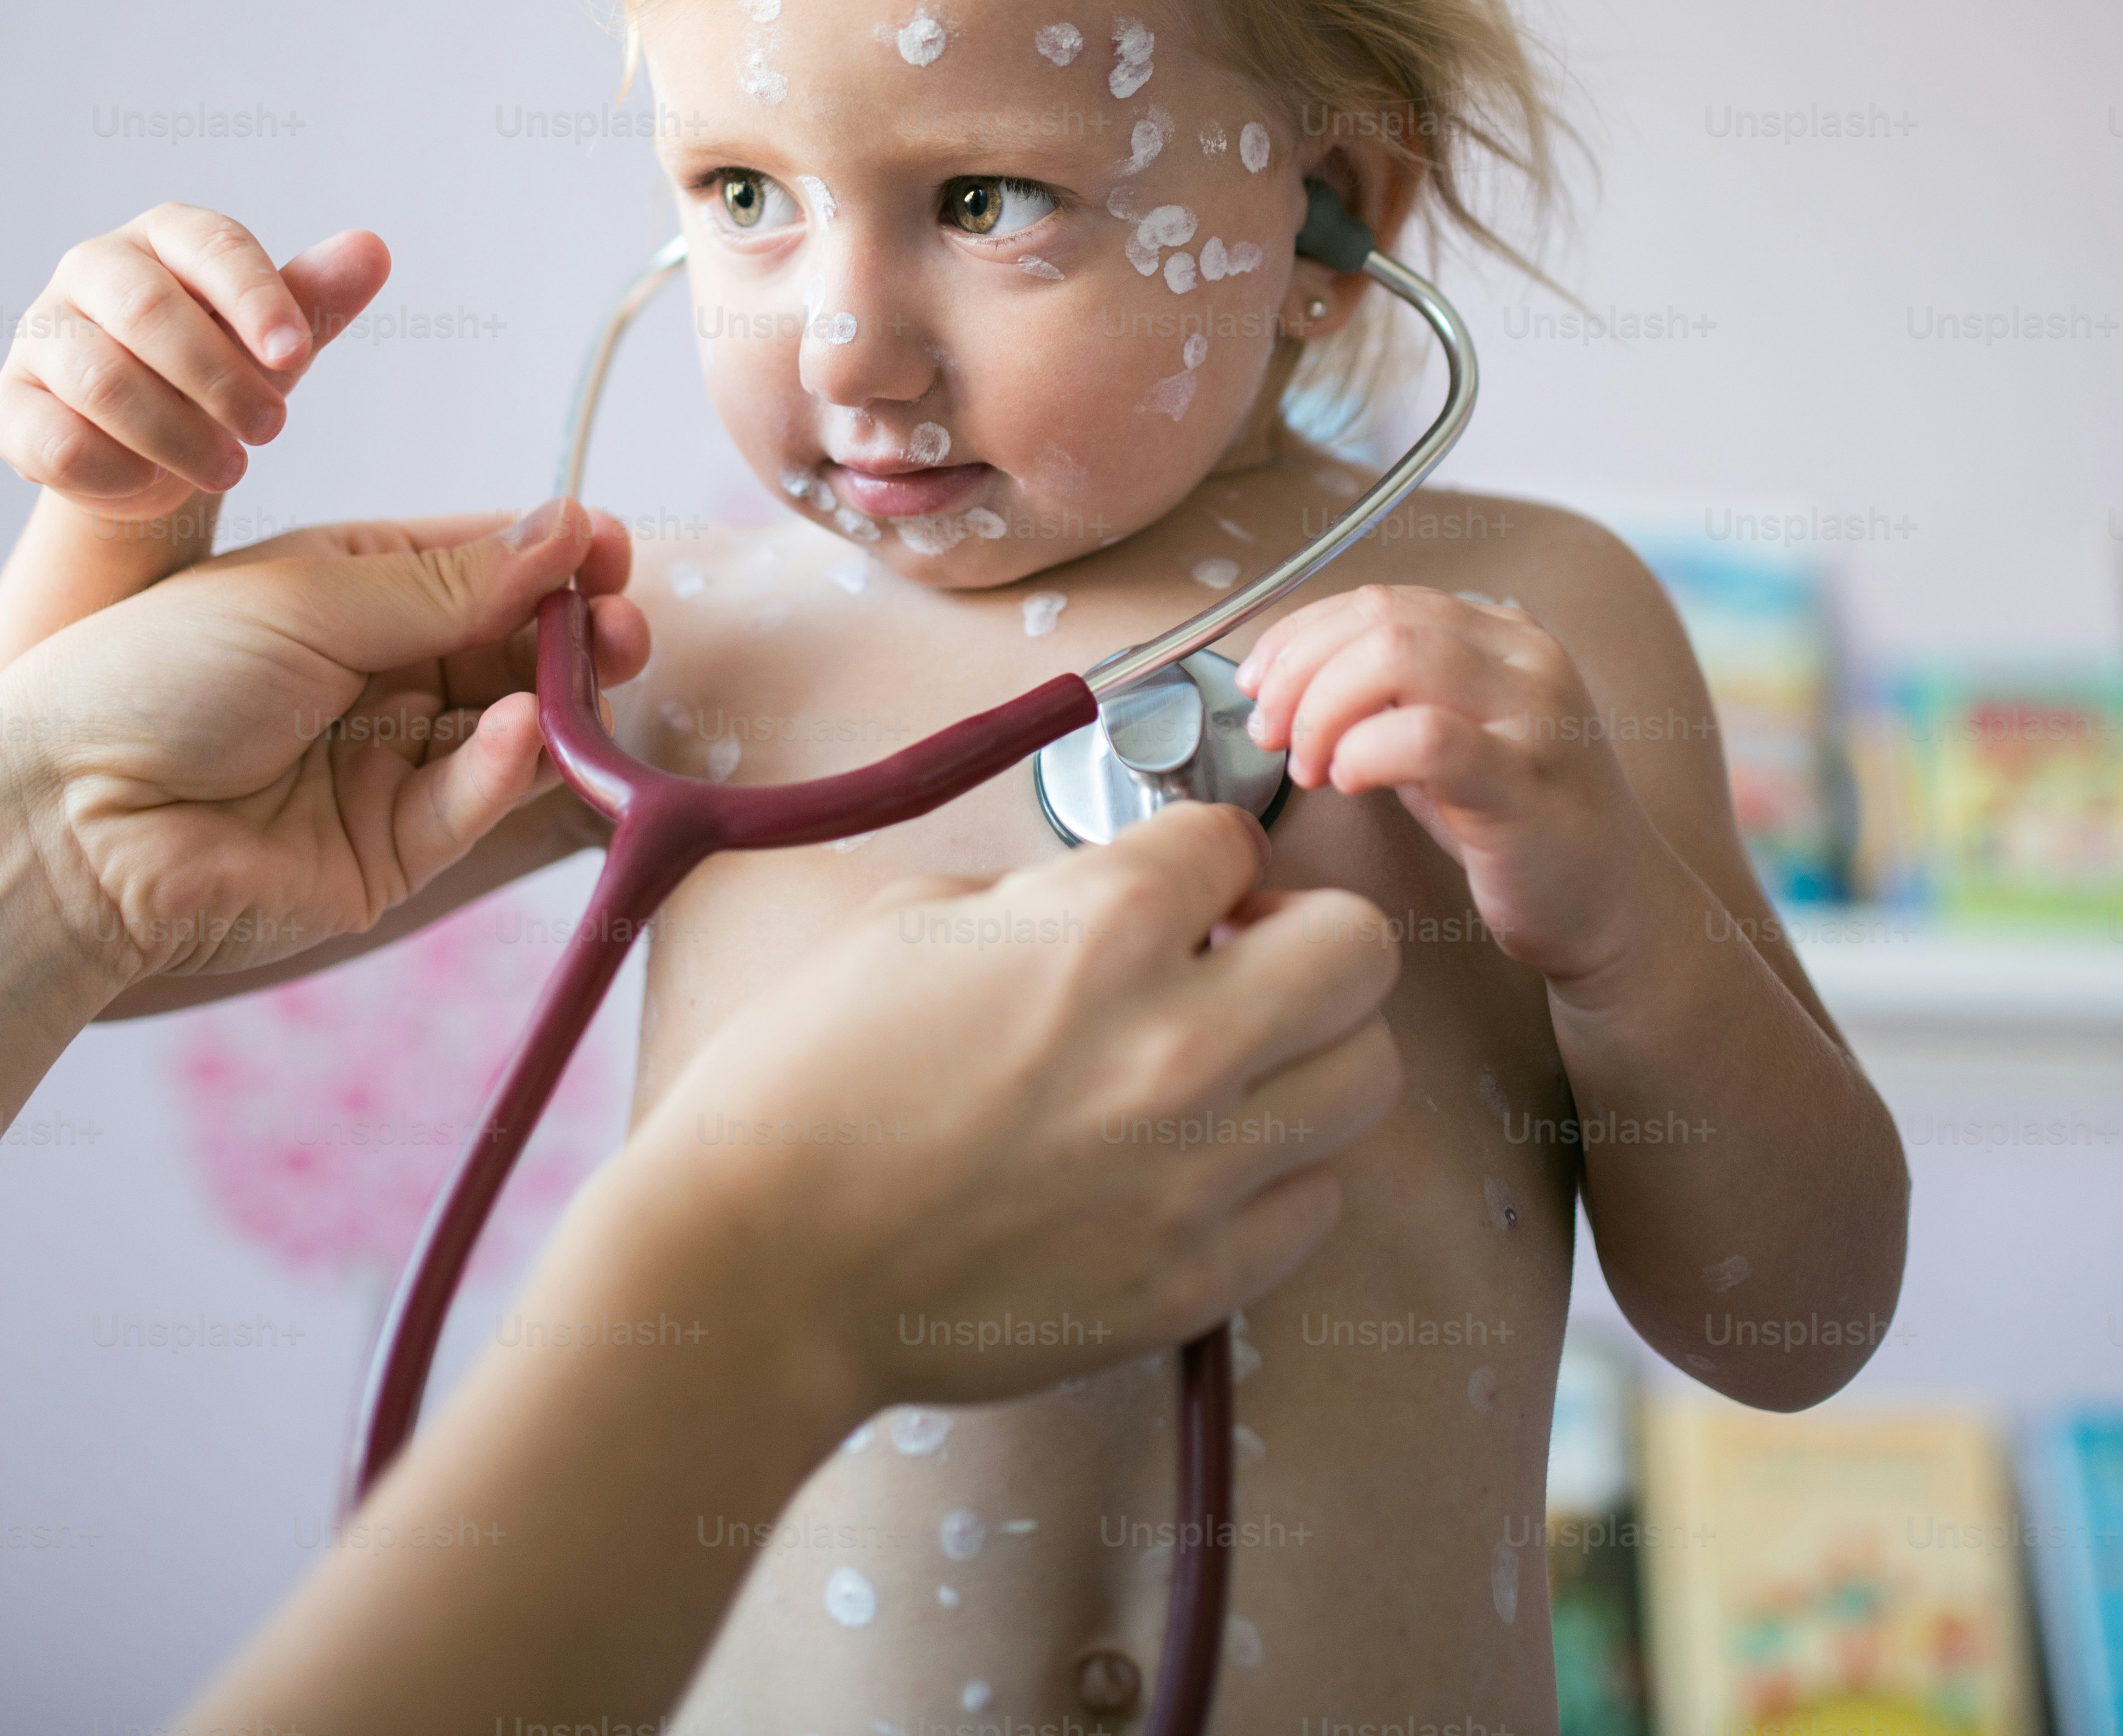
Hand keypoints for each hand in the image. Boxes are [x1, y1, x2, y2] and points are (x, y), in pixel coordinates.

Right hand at [0, 204, 389, 522]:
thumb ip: (315, 299)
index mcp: (163, 237)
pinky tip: (150, 481)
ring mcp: (40, 335)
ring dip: (176, 433)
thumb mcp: (273, 342)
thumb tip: (374, 248)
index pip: (211, 246)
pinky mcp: (9, 406)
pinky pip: (57, 439)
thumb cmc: (218, 377)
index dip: (256, 298)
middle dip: (219, 379)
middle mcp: (91, 269)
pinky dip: (115, 470)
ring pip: (101, 379)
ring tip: (228, 468)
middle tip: (273, 431)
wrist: (150, 456)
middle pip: (148, 311)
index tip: (297, 354)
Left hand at [0, 502, 649, 993]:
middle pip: (501, 647)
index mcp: (336, 594)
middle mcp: (364, 678)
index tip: (607, 545)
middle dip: (571, 627)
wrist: (68, 822)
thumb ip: (445, 581)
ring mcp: (377, 770)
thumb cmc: (153, 678)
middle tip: (627, 616)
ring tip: (604, 659)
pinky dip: (503, 768)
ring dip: (560, 694)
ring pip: (503, 728)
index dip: (542, 555)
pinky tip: (522, 732)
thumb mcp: (307, 596)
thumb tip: (564, 526)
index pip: (467, 565)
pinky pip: (466, 804)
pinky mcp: (383, 856)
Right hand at [587, 803, 1402, 1416]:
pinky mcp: (1195, 1280)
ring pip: (1366, 1076)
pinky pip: (1315, 1204)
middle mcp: (1180, 1042)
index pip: (1235, 842)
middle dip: (1300, 940)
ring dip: (1304, 1057)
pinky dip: (1273, 1178)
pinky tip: (1194, 1171)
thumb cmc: (802, 1083)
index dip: (1199, 862)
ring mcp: (1199, 1173)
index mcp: (1101, 928)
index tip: (1173, 894)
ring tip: (1224, 1073)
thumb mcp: (910, 921)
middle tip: (1233, 968)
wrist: (756, 1269)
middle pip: (1360, 951)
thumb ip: (1045, 897)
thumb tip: (1126, 902)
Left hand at [1234, 582, 1658, 988]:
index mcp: (1503, 636)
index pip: (1378, 599)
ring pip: (1397, 655)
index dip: (1299, 635)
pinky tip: (1349, 783)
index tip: (1259, 688)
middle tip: (1271, 735)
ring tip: (1310, 767)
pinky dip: (1366, 749)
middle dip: (1300, 670)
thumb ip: (1388, 700)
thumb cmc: (1521, 830)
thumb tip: (1290, 686)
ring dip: (1323, 708)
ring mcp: (1534, 714)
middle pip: (1378, 617)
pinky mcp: (1527, 781)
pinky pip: (1428, 736)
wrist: (1618, 910)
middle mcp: (1525, 657)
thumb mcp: (1449, 744)